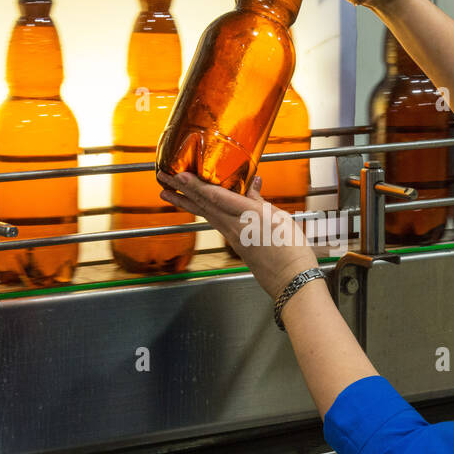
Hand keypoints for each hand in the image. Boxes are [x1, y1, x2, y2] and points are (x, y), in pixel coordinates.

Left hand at [157, 170, 318, 299]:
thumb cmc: (291, 249)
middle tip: (162, 178)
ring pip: (204, 214)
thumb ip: (261, 200)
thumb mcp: (280, 217)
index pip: (216, 197)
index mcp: (248, 215)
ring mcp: (232, 236)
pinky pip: (214, 222)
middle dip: (181, 190)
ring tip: (167, 194)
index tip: (179, 174)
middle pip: (203, 205)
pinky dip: (202, 211)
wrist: (290, 279)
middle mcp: (234, 226)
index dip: (196, 185)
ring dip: (185, 203)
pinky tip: (196, 207)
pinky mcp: (234, 244)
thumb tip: (252, 183)